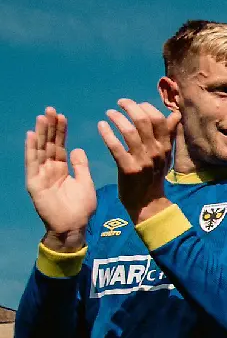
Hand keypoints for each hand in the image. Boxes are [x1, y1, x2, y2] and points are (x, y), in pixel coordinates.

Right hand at [25, 107, 95, 249]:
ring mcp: (41, 175)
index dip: (61, 131)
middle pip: (49, 144)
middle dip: (49, 127)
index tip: (62, 116)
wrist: (74, 227)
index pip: (60, 146)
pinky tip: (31, 135)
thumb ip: (81, 166)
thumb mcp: (85, 182)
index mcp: (62, 169)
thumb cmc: (81, 208)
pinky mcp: (34, 183)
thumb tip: (78, 149)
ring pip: (39, 150)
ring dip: (40, 134)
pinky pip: (32, 164)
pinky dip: (31, 149)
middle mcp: (50, 170)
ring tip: (41, 117)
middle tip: (51, 109)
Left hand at [97, 100, 180, 222]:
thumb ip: (168, 134)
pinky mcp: (128, 169)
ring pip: (129, 131)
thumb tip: (175, 114)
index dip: (146, 107)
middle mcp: (156, 152)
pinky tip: (101, 126)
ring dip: (117, 118)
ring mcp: (142, 161)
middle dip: (130, 107)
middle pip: (144, 121)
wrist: (147, 203)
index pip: (159, 119)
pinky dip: (107, 133)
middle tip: (120, 102)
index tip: (136, 104)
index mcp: (165, 147)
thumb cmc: (154, 176)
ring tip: (109, 113)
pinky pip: (116, 147)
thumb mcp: (165, 155)